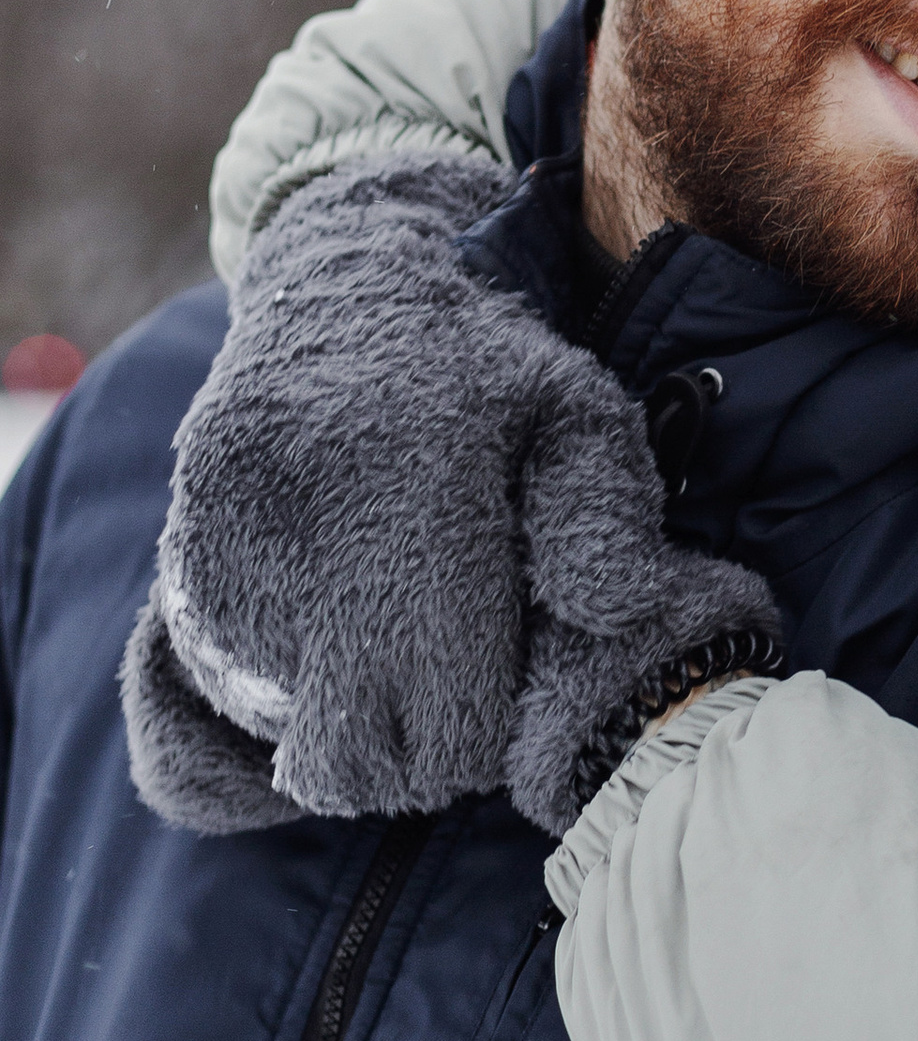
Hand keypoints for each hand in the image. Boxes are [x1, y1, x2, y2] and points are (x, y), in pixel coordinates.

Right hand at [122, 160, 774, 836]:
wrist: (347, 281)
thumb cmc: (487, 370)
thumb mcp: (580, 410)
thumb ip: (608, 512)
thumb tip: (612, 613)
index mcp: (425, 488)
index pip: (445, 720)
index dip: (476, 744)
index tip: (495, 703)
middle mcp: (311, 514)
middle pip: (349, 754)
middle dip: (405, 758)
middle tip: (442, 709)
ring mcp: (228, 529)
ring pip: (277, 728)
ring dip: (332, 722)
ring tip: (386, 656)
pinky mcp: (181, 537)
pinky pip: (209, 679)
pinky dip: (271, 684)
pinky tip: (324, 630)